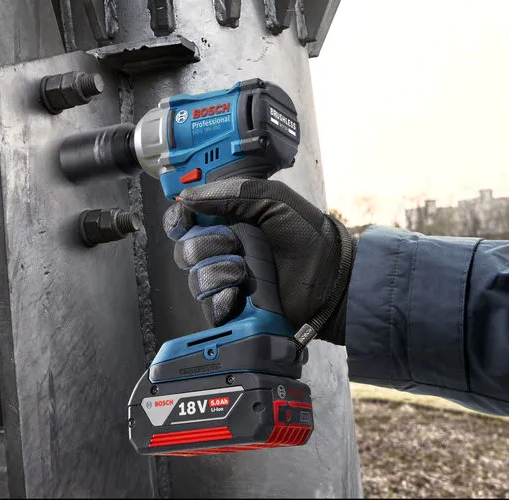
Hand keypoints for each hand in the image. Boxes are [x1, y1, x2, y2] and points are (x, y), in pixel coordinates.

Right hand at [162, 178, 355, 345]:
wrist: (331, 277)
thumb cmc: (308, 238)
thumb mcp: (273, 199)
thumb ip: (231, 193)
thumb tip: (187, 197)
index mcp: (228, 222)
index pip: (185, 221)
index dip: (178, 221)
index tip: (185, 220)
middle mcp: (223, 251)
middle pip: (185, 251)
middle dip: (206, 247)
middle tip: (235, 245)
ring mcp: (227, 281)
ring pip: (195, 279)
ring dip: (217, 273)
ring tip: (243, 272)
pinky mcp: (233, 309)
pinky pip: (209, 307)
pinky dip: (221, 300)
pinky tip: (239, 294)